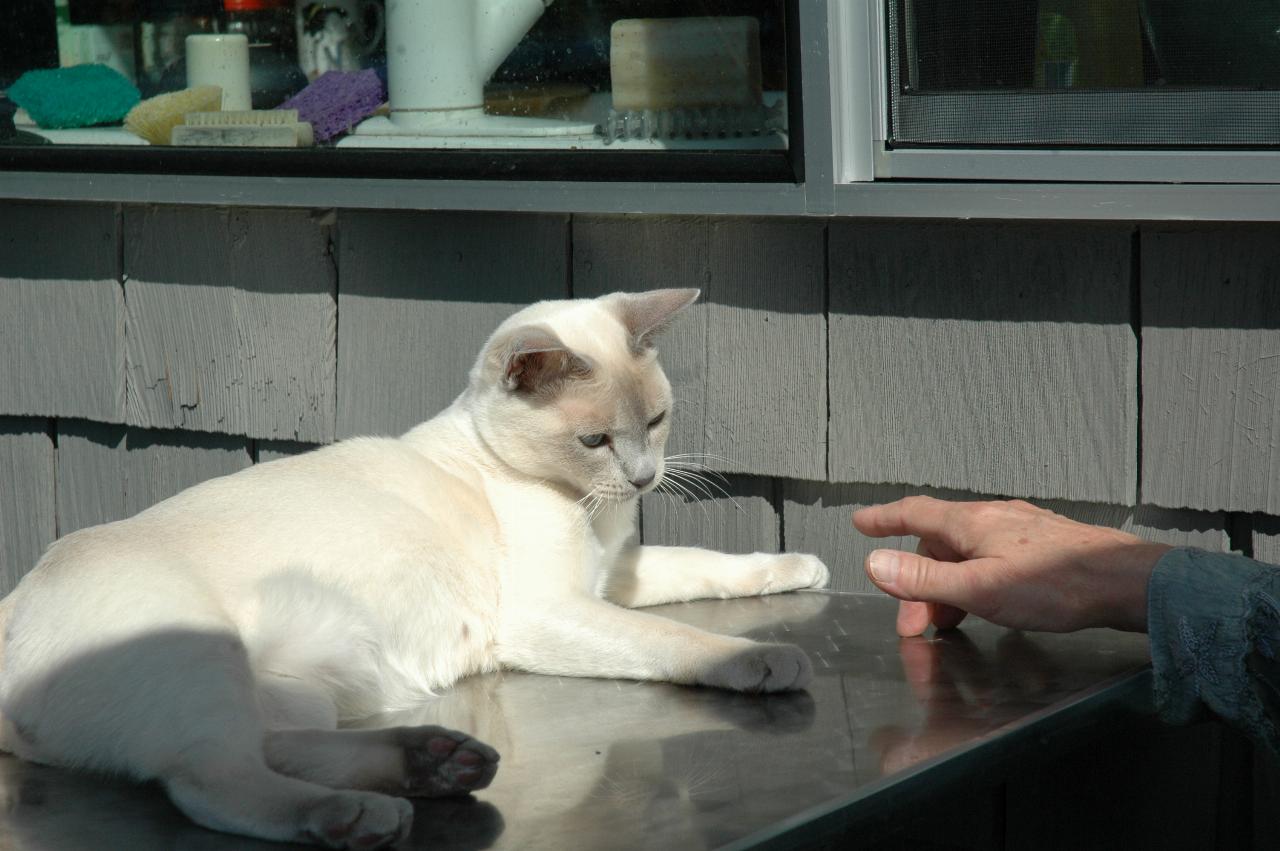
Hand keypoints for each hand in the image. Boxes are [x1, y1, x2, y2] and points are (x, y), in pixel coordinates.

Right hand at [852, 497, 1171, 636]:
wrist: (1124, 582)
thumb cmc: (1054, 585)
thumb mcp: (978, 589)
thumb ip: (924, 580)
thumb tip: (873, 564)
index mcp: (970, 522)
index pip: (914, 513)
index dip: (884, 519)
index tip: (861, 524)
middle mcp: (991, 517)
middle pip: (938, 543)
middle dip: (916, 581)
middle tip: (910, 623)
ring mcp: (1018, 529)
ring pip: (965, 554)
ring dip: (946, 588)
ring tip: (947, 624)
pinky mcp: (1041, 545)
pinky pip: (989, 559)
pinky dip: (972, 583)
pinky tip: (985, 606)